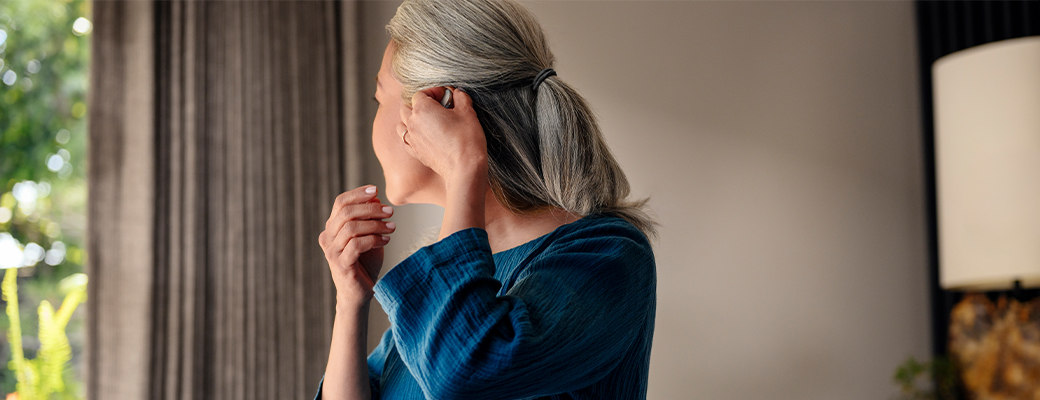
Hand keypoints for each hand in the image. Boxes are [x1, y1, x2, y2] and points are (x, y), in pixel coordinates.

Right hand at [319, 185, 395, 309]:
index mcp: (332, 227)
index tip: (376, 190)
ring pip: (352, 228)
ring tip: (392, 228)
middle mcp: (328, 238)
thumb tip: (375, 197)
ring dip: (376, 225)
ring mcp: (332, 252)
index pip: (340, 202)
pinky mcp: (341, 265)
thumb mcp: (370, 235)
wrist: (360, 293)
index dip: (358, 193)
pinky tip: (386, 241)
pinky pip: (357, 245)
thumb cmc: (365, 263)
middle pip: (346, 212)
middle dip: (371, 208)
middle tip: (390, 212)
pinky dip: (374, 239)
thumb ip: (370, 218)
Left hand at [398, 87, 487, 183]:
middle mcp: (412, 123)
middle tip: (438, 106)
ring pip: (402, 123)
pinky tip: (424, 136)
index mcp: (422, 109)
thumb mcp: (467, 112)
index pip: (421, 93)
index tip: (446, 96)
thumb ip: (461, 97)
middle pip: (407, 106)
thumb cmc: (466, 139)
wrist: (464, 168)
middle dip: (420, 103)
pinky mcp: (415, 152)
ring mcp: (412, 139)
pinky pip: (406, 140)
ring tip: (427, 120)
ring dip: (411, 118)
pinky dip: (411, 135)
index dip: (434, 92)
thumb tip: (458, 93)